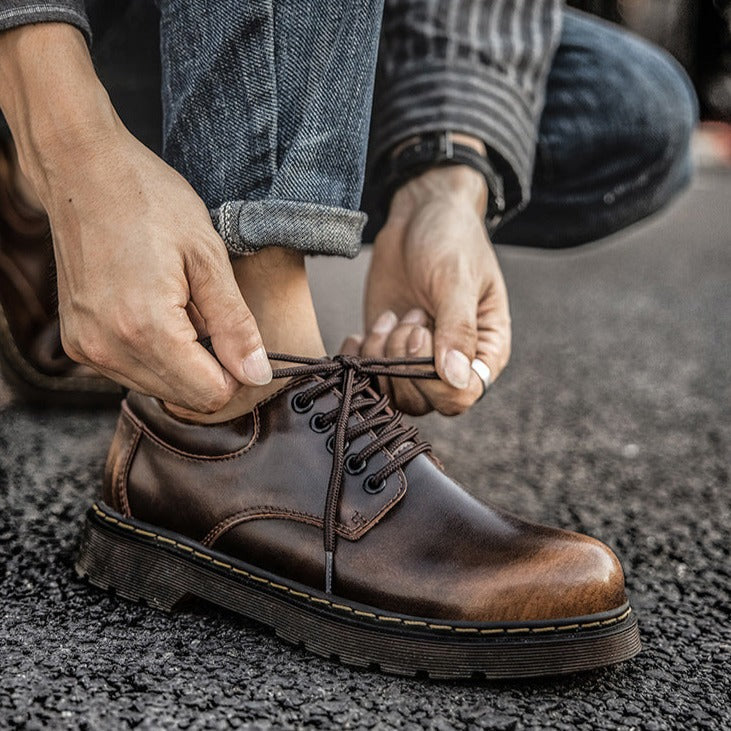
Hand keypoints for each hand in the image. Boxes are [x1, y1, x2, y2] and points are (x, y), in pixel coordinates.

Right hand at [0, 24, 269, 411]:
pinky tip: (154, 311)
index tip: (237, 337)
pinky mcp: (76, 343)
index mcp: (146, 328)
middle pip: (185, 398)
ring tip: (177, 306)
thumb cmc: (149, 201)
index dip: (236, 371)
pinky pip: (131, 373)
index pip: (210, 395)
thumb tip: (258, 376)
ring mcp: (86, 349)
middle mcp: (108, 349)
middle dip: (209, 367)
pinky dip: (154, 354)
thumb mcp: (208, 258)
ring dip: (181, 361)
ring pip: (158, 389)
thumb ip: (235, 326)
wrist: (83, 170)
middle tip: (207, 313)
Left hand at [348, 164, 510, 415]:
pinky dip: (359, 359)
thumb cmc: (451, 239)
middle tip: (408, 316)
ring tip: (390, 317)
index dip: (432, 379)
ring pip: (392, 393)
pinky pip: (369, 377)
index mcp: (484, 350)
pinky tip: (361, 333)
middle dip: (403, 361)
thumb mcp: (456, 280)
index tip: (419, 333)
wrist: (420, 213)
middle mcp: (452, 363)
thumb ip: (456, 330)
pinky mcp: (387, 350)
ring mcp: (416, 359)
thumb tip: (455, 380)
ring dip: (380, 359)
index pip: (461, 395)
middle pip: (423, 401)